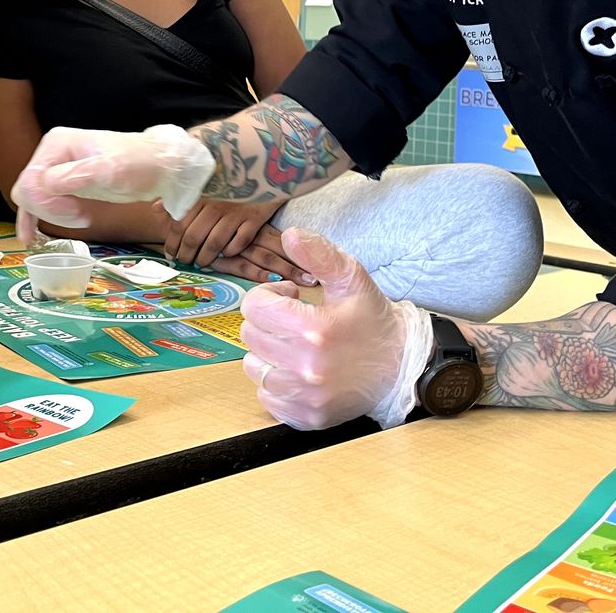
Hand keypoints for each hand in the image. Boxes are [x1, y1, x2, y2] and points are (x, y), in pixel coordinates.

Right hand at [12, 125, 214, 241]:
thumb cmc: (138, 165)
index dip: (48, 205)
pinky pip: (39, 201)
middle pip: (27, 190)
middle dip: (49, 211)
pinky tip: (33, 235)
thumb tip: (44, 185)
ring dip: (48, 216)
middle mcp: (51, 153)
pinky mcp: (63, 182)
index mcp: (56, 144)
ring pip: (31, 199)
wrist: (157, 166)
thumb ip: (75, 176)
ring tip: (80, 219)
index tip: (78, 214)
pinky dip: (36, 218)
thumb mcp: (110, 170)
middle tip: (81, 217)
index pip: (31, 181)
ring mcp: (55, 167)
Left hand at [165, 199, 283, 270]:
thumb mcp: (202, 190)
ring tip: (202, 262)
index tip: (171, 255)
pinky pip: (239, 242)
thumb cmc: (226, 188)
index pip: (179, 225)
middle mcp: (216, 206)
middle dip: (187, 254)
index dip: (172, 243)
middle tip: (186, 261)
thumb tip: (155, 208)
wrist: (261, 177)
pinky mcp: (254, 219)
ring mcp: (235, 213)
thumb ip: (178, 200)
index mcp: (199, 198)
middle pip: (194, 237)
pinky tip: (225, 254)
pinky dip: (231, 251)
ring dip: (206, 257)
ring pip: (215, 243)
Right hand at [207, 224, 314, 284]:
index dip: (299, 248)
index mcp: (251, 223)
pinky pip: (240, 265)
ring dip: (284, 269)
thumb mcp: (229, 227)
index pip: (280, 237)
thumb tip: (283, 249)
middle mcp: (244, 231)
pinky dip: (257, 273)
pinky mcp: (218, 257)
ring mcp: (231, 244)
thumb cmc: (204, 227)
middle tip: (320, 274)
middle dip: (298, 261)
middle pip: (276, 246)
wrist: (174, 225)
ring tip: (305, 281)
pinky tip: (273, 281)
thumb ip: (252, 235)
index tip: (320, 260)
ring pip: (263, 256)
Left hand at [239, 227, 433, 429]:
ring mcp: (306, 397)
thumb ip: (319, 254)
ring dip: (268, 352)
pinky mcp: (307, 418)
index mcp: (314, 330)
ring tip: (295, 346)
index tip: (292, 299)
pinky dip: (276, 383)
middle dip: (268, 321)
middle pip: (250, 334)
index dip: (269, 296)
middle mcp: (306, 368)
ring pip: (253, 366)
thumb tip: (289, 234)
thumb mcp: (351, 278)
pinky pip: (266, 397)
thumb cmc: (372, 319)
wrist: (402, 367)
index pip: (254, 306)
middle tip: (295, 321)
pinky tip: (298, 371)